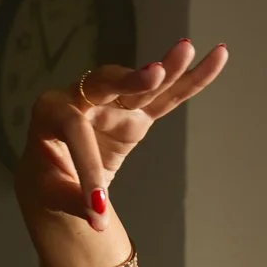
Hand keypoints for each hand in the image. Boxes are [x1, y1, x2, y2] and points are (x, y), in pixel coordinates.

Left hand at [15, 37, 227, 239]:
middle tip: (154, 74)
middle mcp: (82, 96)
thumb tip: (98, 217)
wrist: (55, 169)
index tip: (99, 207)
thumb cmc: (48, 180)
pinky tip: (217, 56)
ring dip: (168, 69)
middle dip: (132, 81)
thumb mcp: (50, 194)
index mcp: (51, 112)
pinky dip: (190, 81)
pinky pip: (166, 97)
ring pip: (143, 84)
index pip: (74, 132)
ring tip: (187, 50)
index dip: (88, 169)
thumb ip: (72, 201)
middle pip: (108, 83)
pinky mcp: (136, 112)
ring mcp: (113, 102)